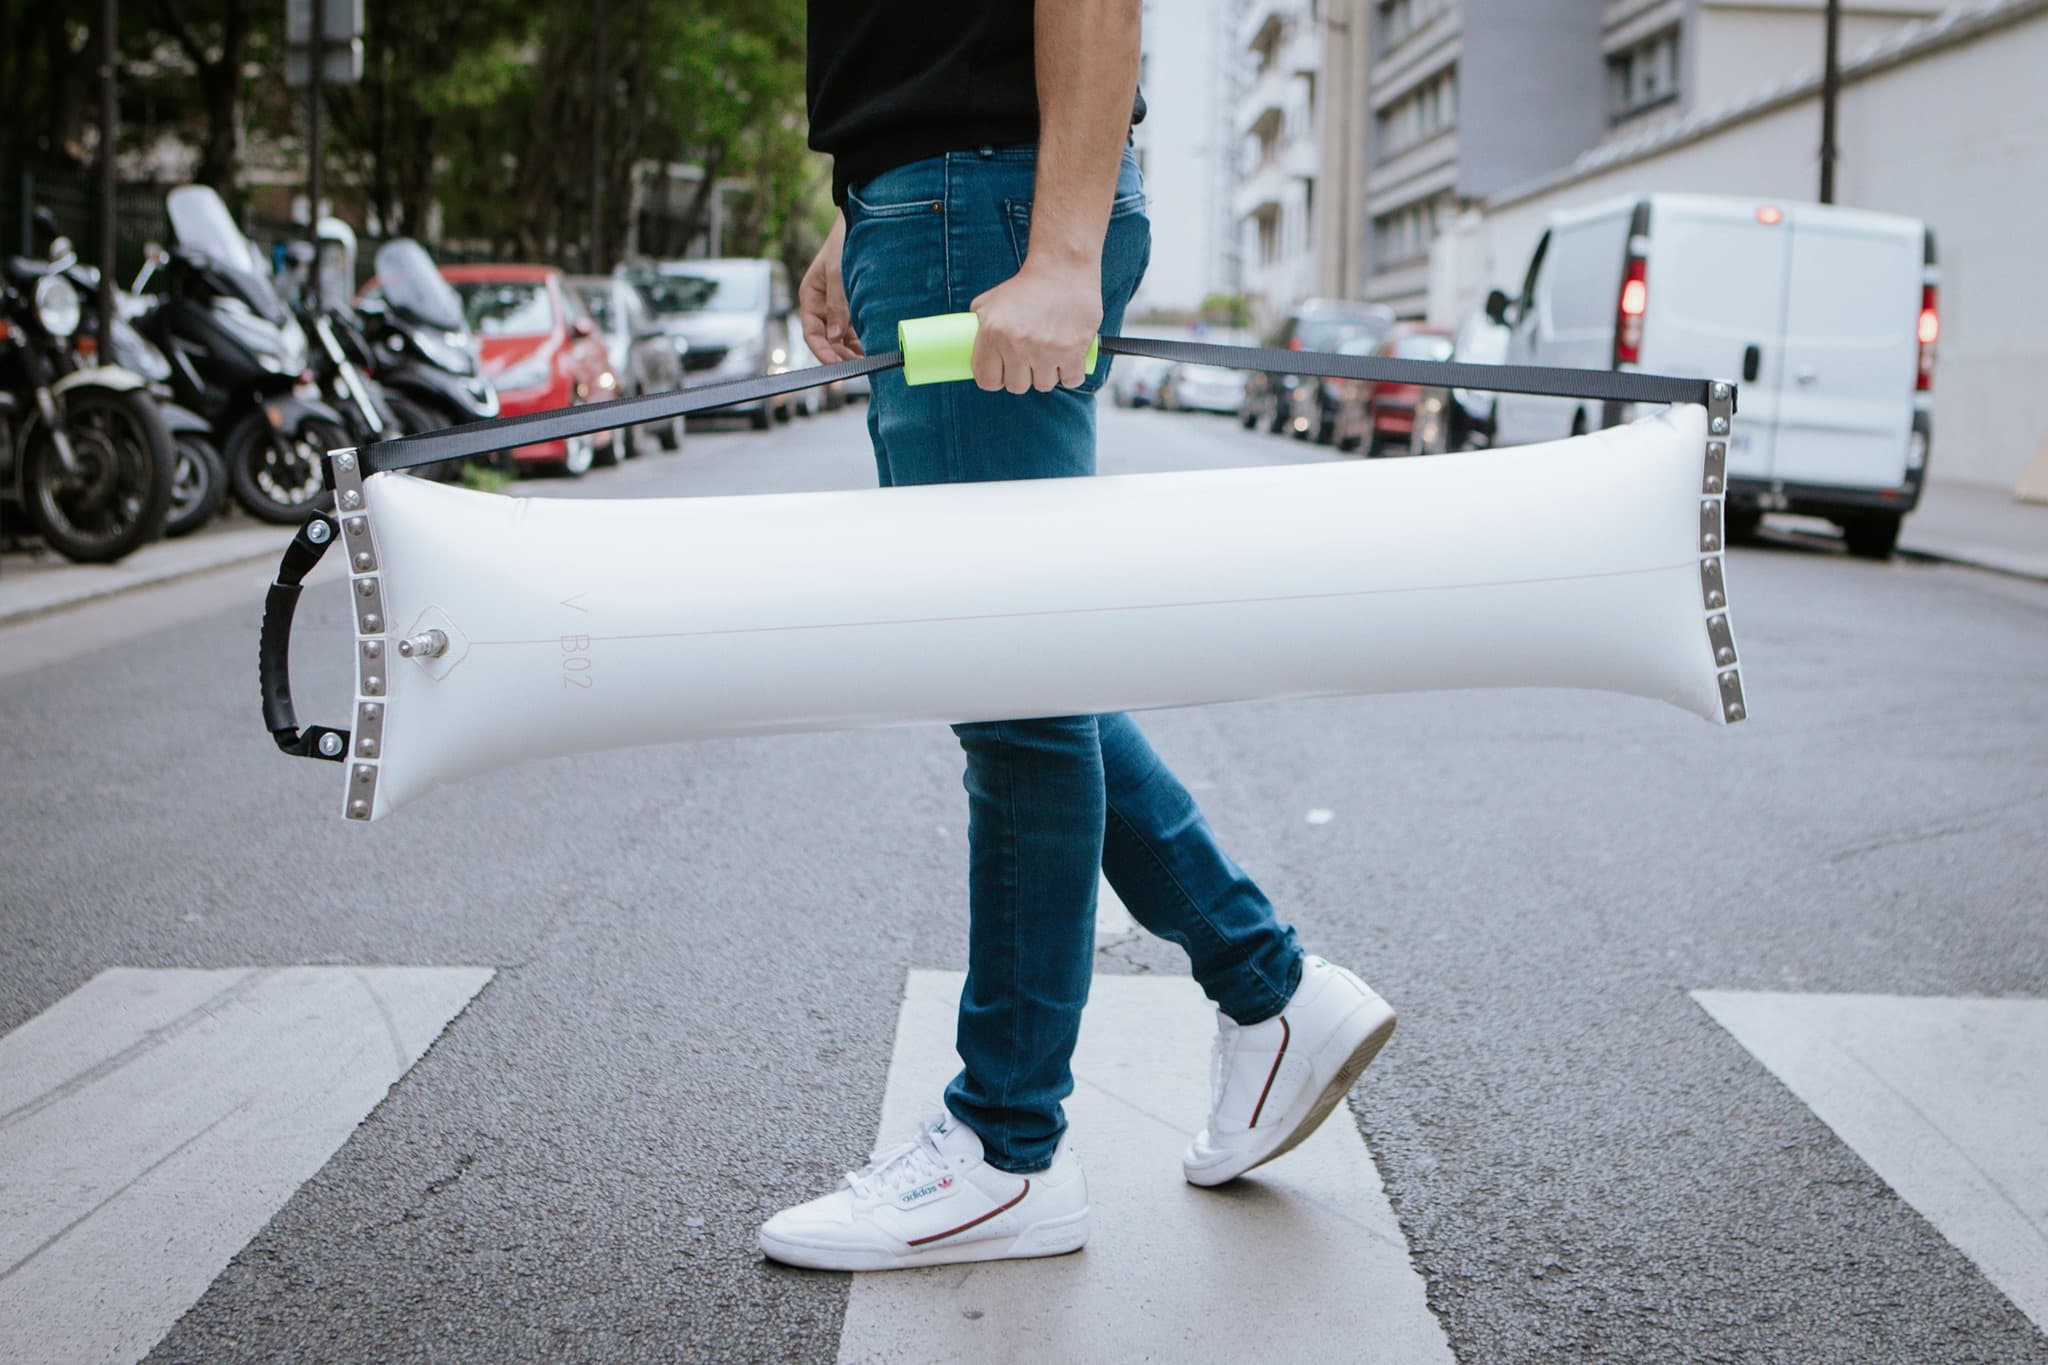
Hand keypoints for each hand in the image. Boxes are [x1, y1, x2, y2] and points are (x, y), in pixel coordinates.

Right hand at [799, 212, 861, 362]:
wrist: (862, 223)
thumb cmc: (844, 243)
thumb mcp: (838, 272)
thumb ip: (837, 305)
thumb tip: (835, 337)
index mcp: (811, 297)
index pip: (812, 334)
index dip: (823, 352)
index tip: (836, 366)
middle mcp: (822, 306)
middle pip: (828, 340)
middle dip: (841, 356)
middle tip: (859, 369)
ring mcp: (838, 308)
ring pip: (843, 338)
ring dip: (854, 352)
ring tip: (870, 363)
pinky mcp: (854, 307)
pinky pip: (856, 330)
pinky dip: (863, 340)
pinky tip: (875, 349)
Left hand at [969, 256, 1100, 393]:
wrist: (1062, 269)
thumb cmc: (1025, 286)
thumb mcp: (990, 301)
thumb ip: (977, 326)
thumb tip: (965, 348)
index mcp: (992, 333)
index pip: (987, 380)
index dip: (995, 380)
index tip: (1003, 374)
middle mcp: (1017, 343)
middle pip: (1017, 386)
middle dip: (1022, 377)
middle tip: (1029, 361)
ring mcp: (1046, 349)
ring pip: (1043, 385)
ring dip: (1047, 375)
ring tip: (1050, 357)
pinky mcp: (1072, 350)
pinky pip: (1070, 380)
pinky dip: (1070, 375)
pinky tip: (1068, 362)